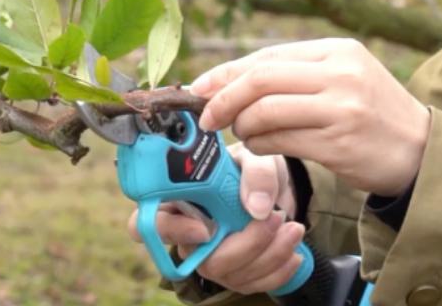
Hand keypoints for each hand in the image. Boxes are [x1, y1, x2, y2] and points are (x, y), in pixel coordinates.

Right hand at [127, 143, 306, 293]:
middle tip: (274, 219)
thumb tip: (256, 207)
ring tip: (294, 228)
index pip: (147, 225)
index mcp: (177, 201)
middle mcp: (188, 233)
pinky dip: (278, 272)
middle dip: (243, 245)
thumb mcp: (256, 158)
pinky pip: (251, 284)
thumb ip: (257, 173)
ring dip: (269, 255)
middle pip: (201, 259)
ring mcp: (210, 256)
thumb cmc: (251, 168)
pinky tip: (294, 252)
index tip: (207, 228)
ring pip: (230, 275)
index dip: (172, 232)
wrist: (275, 187)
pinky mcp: (234, 273)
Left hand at [190, 38, 429, 196]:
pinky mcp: (338, 143)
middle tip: (205, 119)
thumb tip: (228, 81)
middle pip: (260, 79)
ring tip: (241, 133)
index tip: (198, 89)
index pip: (266, 56)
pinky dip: (258, 145)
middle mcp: (339, 73)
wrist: (419, 148)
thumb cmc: (368, 112)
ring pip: (265, 112)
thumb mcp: (339, 77)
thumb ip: (292, 74)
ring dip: (241, 126)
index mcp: (336, 50)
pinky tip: (259, 146)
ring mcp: (341, 108)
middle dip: (222, 99)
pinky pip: (279, 141)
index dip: (225, 73)